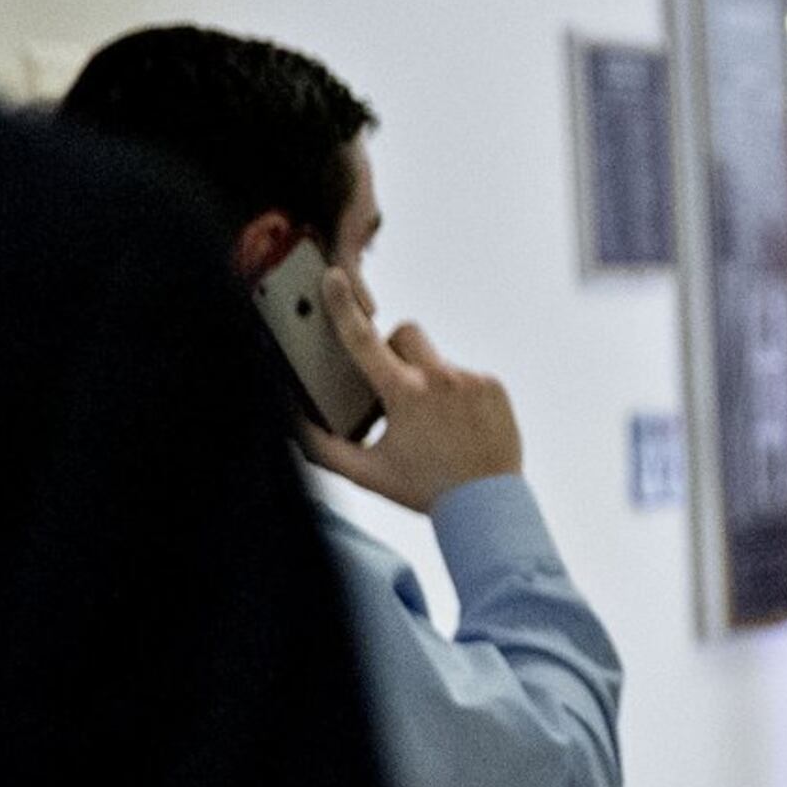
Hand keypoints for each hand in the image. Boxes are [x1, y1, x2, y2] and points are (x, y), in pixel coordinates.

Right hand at [299, 266, 522, 509]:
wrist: (485, 506)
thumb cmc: (424, 490)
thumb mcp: (366, 472)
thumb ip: (321, 447)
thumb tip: (293, 425)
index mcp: (404, 393)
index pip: (362, 340)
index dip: (343, 307)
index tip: (334, 279)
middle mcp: (439, 379)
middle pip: (404, 334)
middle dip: (394, 351)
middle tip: (396, 388)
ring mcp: (471, 381)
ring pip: (436, 359)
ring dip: (428, 379)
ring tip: (436, 421)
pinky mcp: (494, 387)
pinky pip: (467, 375)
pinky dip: (459, 393)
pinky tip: (460, 425)